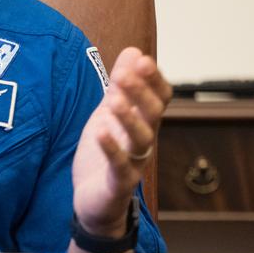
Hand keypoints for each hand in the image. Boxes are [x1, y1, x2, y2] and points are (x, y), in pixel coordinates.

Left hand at [72, 47, 171, 235]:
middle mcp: (144, 141)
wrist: (93, 201)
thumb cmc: (103, 155)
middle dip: (140, 92)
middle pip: (153, 113)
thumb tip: (133, 50)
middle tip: (122, 74)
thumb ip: (121, 85)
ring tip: (114, 100)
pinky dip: (112, 149)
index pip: (160, 97)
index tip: (141, 59)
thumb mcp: (109, 114)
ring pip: (142, 139)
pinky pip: (120, 166)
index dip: (154, 79)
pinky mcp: (119, 184)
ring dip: (129, 118)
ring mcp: (134, 163)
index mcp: (144, 122)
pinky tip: (100, 132)